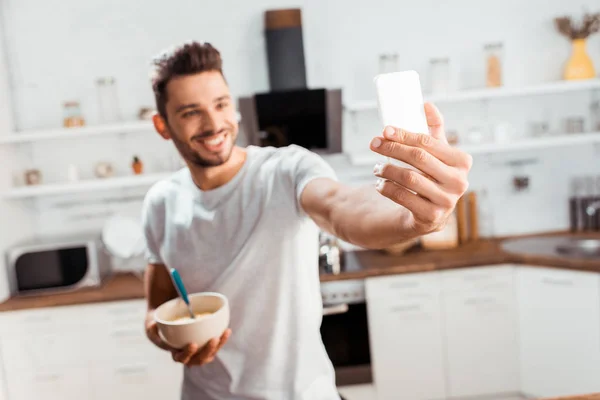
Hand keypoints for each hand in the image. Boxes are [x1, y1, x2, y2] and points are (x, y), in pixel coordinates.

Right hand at [145, 312, 231, 365]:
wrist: (168, 319)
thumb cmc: (158, 324)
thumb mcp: (150, 324)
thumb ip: (151, 327)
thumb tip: (154, 324)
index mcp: (174, 352)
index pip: (180, 358)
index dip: (187, 354)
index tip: (192, 344)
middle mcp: (188, 354)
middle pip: (198, 359)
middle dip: (207, 351)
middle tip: (213, 339)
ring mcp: (198, 350)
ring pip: (210, 353)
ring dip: (218, 346)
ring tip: (224, 334)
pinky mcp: (206, 343)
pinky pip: (216, 345)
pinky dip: (222, 339)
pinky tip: (227, 330)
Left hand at [370, 102, 471, 234]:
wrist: (431, 213)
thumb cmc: (433, 175)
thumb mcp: (437, 153)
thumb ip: (434, 130)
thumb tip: (425, 104)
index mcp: (462, 161)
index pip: (428, 142)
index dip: (404, 134)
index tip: (384, 130)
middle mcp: (459, 182)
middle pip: (418, 158)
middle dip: (392, 148)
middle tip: (374, 144)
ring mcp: (447, 201)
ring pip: (409, 178)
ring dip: (387, 169)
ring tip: (376, 167)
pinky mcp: (431, 217)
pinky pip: (403, 198)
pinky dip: (387, 189)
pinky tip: (380, 184)